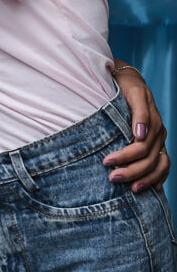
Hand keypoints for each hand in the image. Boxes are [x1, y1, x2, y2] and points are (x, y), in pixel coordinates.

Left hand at [104, 61, 168, 191]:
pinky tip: (154, 188)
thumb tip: (140, 134)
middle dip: (131, 171)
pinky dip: (160, 177)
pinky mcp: (158, 144)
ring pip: (158, 165)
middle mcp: (158, 133)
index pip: (141, 147)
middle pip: (148, 159)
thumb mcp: (133, 94)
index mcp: (153, 122)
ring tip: (132, 190)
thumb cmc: (127, 87)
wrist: (129, 81)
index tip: (106, 162)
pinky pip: (164, 164)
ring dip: (146, 179)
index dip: (125, 157)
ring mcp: (159, 140)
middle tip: (112, 178)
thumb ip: (139, 113)